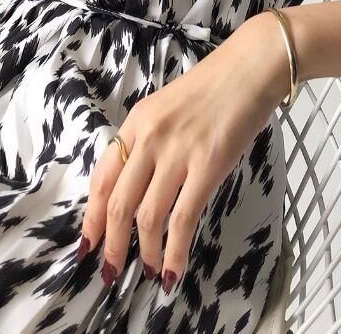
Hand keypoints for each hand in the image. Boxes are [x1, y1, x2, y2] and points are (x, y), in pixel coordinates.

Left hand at [77, 11, 291, 293]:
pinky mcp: (207, 165)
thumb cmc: (215, 86)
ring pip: (146, 216)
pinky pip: (183, 219)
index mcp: (136, 122)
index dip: (92, 215)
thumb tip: (141, 183)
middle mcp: (149, 137)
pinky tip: (173, 270)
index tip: (88, 242)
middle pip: (118, 202)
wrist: (251, 67)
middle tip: (110, 271)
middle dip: (111, 244)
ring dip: (144, 252)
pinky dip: (175, 251)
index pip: (102, 176)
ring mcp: (177, 152)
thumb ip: (151, 140)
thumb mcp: (168, 108)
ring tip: (148, 272)